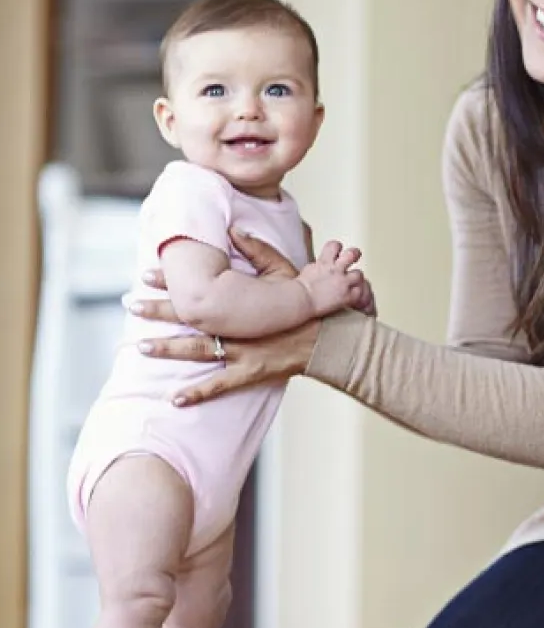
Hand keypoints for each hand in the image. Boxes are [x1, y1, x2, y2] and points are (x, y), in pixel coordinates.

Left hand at [128, 230, 375, 404]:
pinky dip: (196, 394)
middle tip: (130, 302)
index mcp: (241, 301)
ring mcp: (243, 351)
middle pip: (190, 317)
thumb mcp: (285, 272)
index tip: (148, 272)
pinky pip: (219, 385)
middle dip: (158, 309)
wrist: (329, 338)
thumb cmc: (307, 306)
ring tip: (139, 346)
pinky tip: (173, 399)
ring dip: (167, 348)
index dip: (172, 282)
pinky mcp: (251, 373)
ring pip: (198, 351)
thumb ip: (259, 251)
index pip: (199, 288)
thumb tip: (235, 228)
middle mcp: (237, 326)